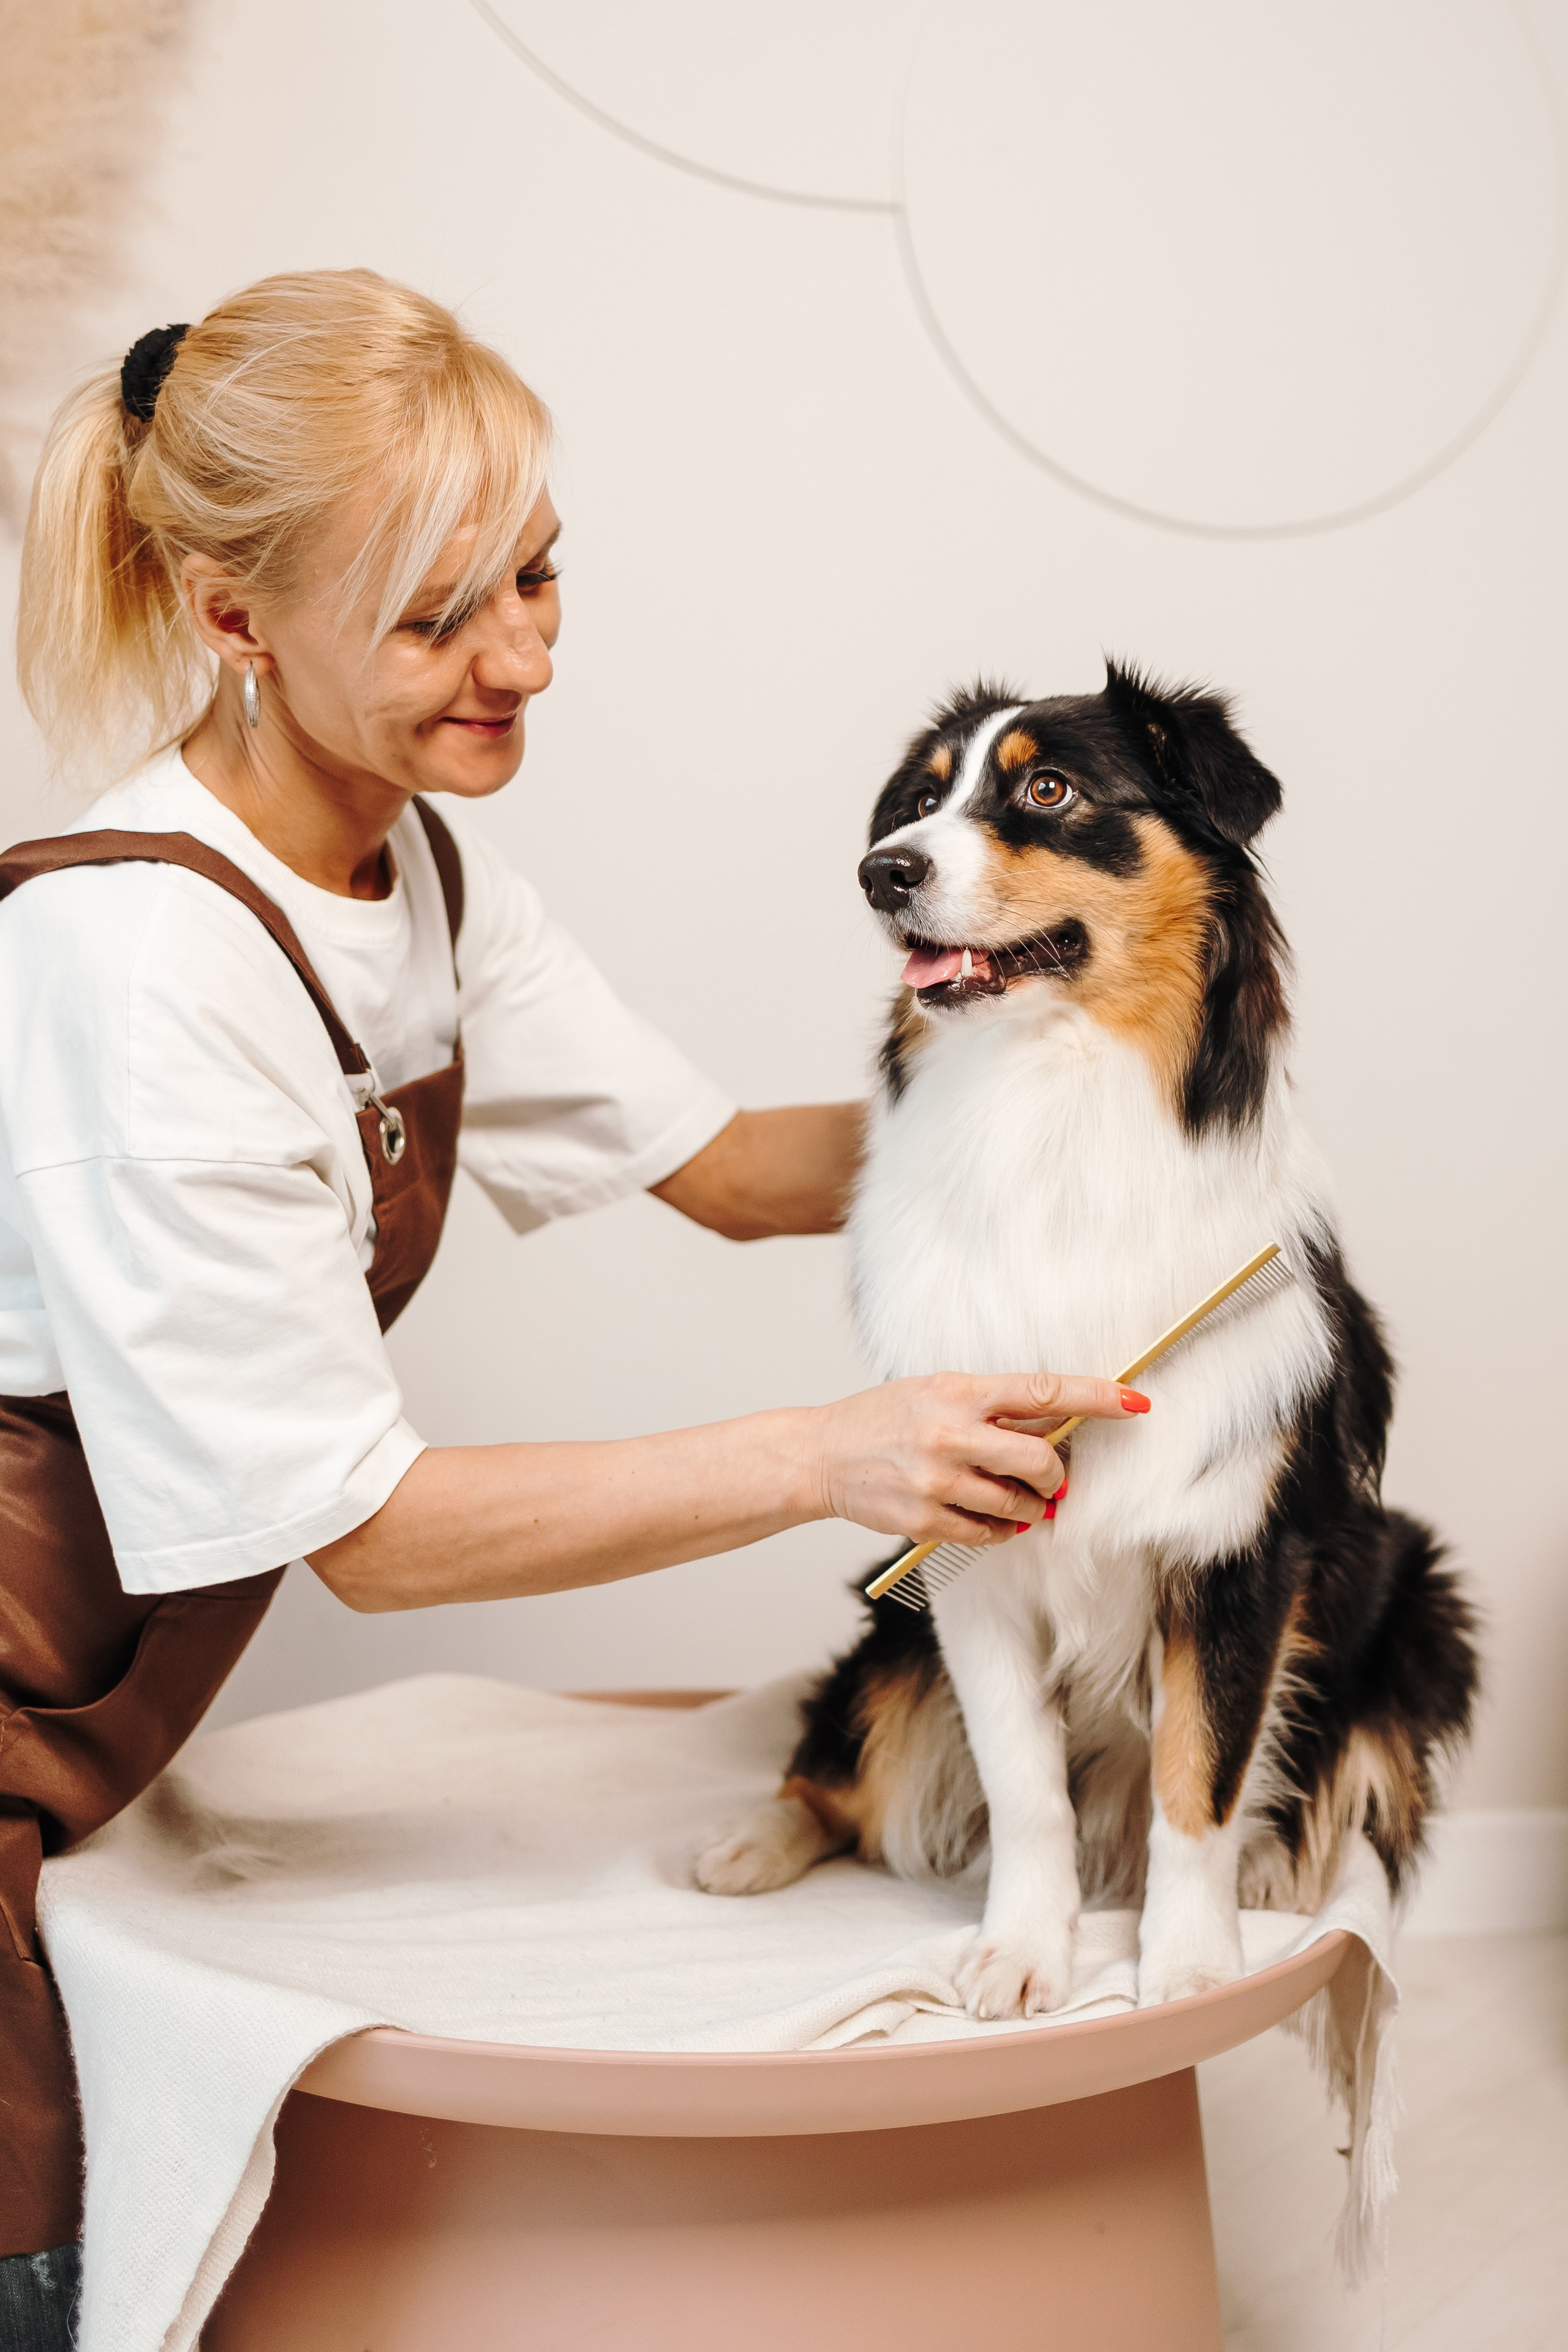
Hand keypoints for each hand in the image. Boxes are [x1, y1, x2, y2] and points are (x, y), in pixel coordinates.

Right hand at [807, 1371, 1149, 1545]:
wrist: (820, 1455)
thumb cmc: (883, 1419)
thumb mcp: (936, 1392)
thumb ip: (991, 1406)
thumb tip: (1057, 1423)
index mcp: (958, 1392)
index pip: (1044, 1390)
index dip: (1097, 1396)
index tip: (1136, 1401)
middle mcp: (950, 1434)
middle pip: (1040, 1460)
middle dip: (1057, 1475)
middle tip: (1053, 1479)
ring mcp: (937, 1480)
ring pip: (1019, 1504)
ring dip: (1030, 1507)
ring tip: (1014, 1498)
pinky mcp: (925, 1519)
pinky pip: (989, 1533)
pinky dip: (1001, 1530)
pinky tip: (988, 1517)